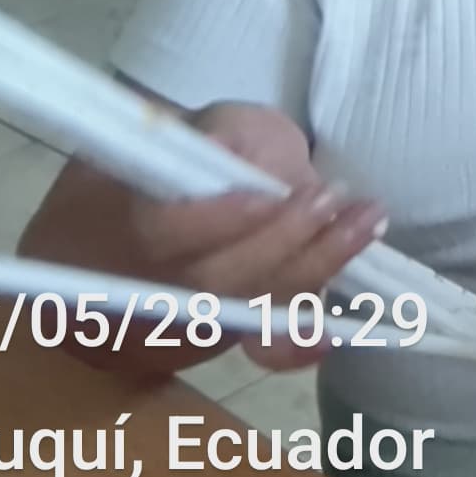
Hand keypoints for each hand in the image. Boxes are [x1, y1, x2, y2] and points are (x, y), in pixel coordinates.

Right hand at [128, 104, 384, 371]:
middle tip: (332, 201)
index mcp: (112, 221)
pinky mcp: (209, 342)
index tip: (270, 197)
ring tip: (363, 225)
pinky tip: (330, 332)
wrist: (139, 221)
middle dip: (283, 242)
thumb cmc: (170, 162)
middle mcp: (134, 289)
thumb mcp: (187, 126)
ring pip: (242, 314)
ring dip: (311, 272)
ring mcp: (172, 326)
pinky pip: (252, 351)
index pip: (160, 231)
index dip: (218, 219)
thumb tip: (232, 154)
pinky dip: (291, 345)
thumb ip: (216, 134)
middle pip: (212, 282)